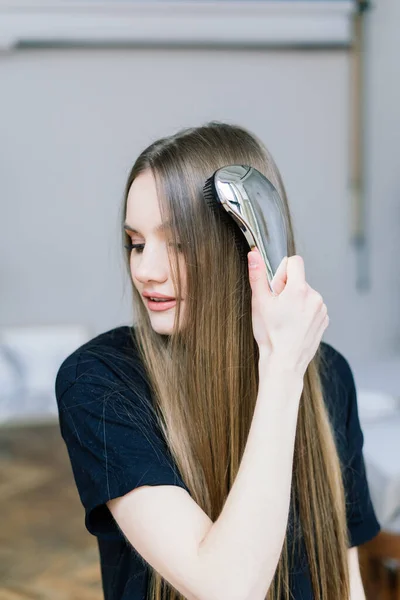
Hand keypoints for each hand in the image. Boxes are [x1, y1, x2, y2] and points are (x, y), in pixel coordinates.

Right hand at [247, 248, 328, 377]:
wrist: (284, 362)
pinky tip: (294, 326)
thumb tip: (254, 254)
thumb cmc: (270, 335)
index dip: (282, 272)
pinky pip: (313, 307)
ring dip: (296, 301)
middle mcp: (315, 296)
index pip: (295, 262)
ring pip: (306, 294)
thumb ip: (258, 275)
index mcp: (299, 289)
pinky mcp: (324, 320)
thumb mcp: (259, 302)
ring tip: (286, 320)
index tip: (276, 288)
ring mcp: (321, 309)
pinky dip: (304, 313)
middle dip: (287, 289)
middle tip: (278, 308)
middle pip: (299, 280)